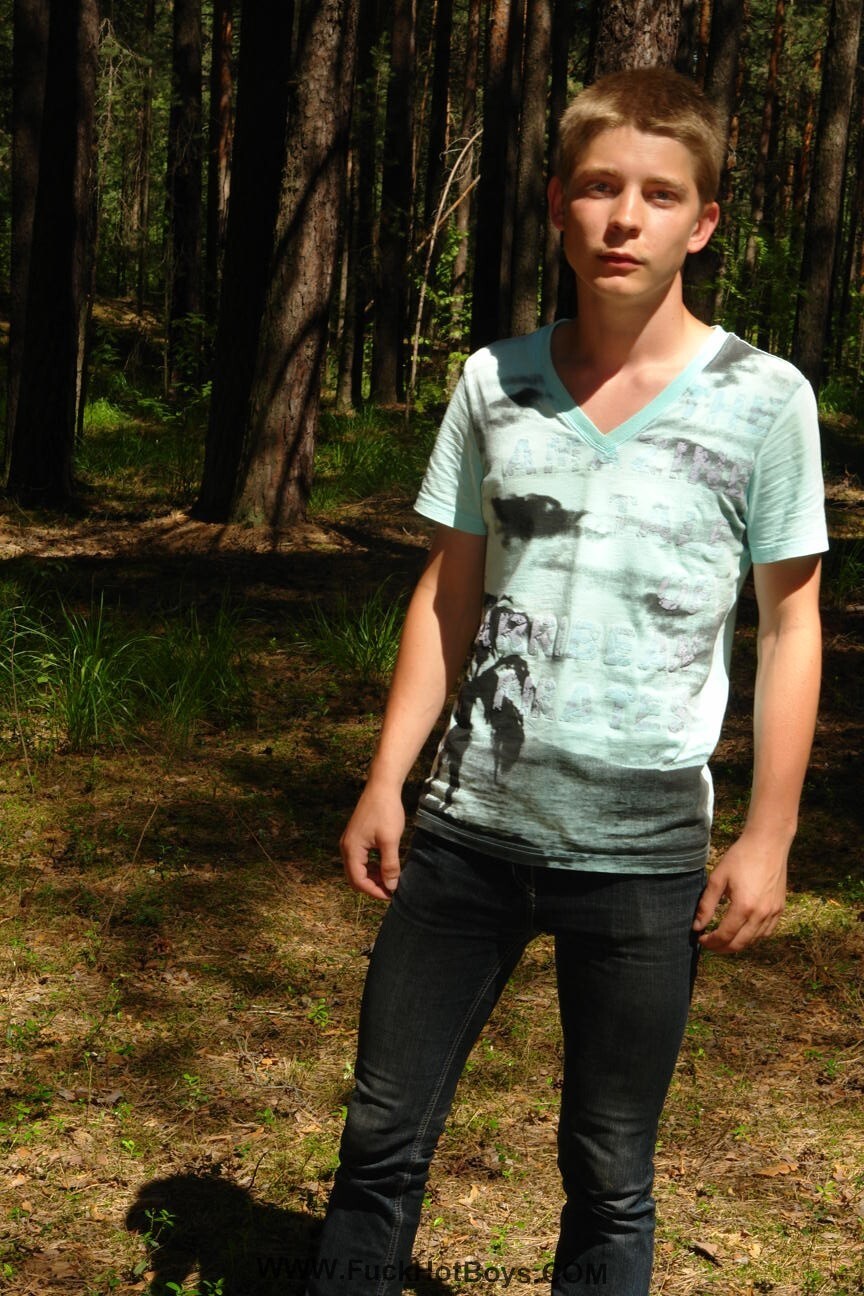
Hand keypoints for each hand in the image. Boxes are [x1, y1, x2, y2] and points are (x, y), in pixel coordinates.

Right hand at [339, 781, 404, 901]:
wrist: (382, 787)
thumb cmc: (386, 811)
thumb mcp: (390, 840)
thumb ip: (390, 865)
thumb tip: (391, 886)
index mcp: (351, 849)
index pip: (358, 881)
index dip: (374, 891)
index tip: (391, 895)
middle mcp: (346, 847)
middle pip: (355, 877)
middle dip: (372, 886)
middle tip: (391, 890)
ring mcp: (350, 842)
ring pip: (358, 869)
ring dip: (373, 876)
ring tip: (391, 878)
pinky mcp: (357, 837)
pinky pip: (361, 859)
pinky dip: (372, 866)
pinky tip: (386, 865)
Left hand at [692, 832, 787, 952]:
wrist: (768, 843)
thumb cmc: (740, 857)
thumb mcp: (717, 878)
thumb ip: (707, 905)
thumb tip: (697, 926)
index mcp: (743, 907)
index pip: (725, 936)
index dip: (711, 942)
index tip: (701, 939)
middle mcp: (761, 914)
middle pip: (740, 943)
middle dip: (722, 948)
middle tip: (710, 944)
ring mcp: (773, 912)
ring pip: (754, 940)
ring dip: (737, 944)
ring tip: (723, 939)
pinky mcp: (779, 908)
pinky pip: (766, 932)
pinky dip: (753, 937)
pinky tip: (743, 931)